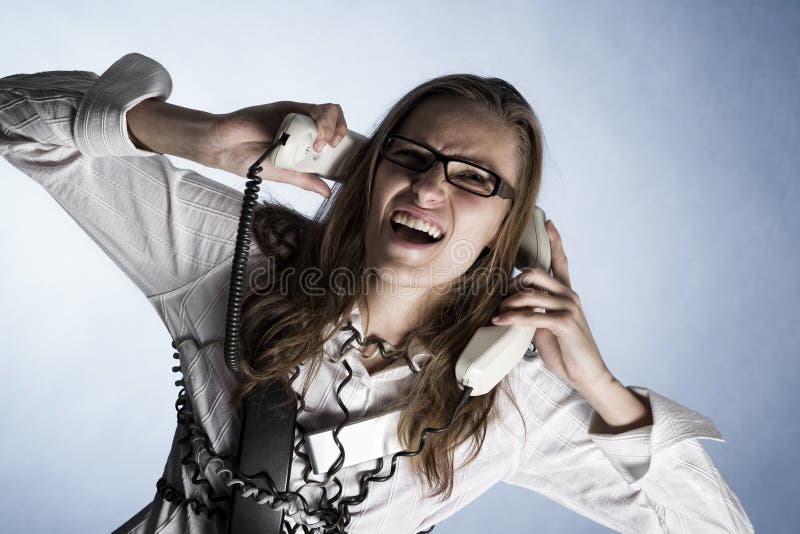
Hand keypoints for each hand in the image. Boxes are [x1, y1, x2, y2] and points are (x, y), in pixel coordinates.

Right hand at [209, 101, 348, 197]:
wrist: (228, 147)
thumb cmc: (252, 162)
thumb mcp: (285, 175)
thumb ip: (306, 181)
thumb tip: (328, 193)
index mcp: (308, 148)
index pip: (335, 143)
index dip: (345, 147)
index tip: (345, 158)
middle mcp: (307, 131)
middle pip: (337, 125)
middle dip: (341, 134)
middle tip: (330, 147)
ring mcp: (301, 118)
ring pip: (331, 114)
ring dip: (332, 126)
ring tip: (320, 141)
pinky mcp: (292, 107)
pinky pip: (315, 108)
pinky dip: (321, 118)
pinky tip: (315, 131)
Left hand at [491, 219, 614, 392]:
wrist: (588, 376)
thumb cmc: (567, 352)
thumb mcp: (547, 327)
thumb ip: (535, 311)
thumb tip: (513, 306)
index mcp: (567, 293)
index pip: (561, 261)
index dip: (555, 241)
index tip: (548, 222)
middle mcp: (569, 295)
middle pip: (536, 272)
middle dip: (512, 282)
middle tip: (500, 298)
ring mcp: (569, 307)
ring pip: (530, 292)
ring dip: (508, 303)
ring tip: (496, 314)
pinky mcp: (565, 323)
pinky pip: (532, 314)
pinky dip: (511, 317)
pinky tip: (499, 321)